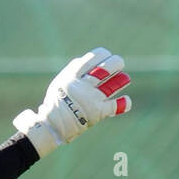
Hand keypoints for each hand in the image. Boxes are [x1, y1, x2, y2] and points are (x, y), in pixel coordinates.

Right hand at [13, 49, 130, 158]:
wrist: (51, 124)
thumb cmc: (55, 102)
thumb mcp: (60, 81)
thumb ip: (71, 70)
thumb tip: (83, 59)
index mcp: (73, 75)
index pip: (93, 58)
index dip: (103, 54)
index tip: (106, 55)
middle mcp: (84, 85)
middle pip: (106, 68)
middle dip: (115, 63)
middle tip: (118, 64)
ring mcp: (91, 98)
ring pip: (111, 85)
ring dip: (121, 80)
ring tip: (126, 78)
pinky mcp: (97, 112)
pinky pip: (113, 106)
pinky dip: (122, 104)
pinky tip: (127, 101)